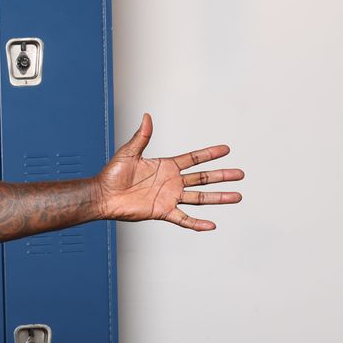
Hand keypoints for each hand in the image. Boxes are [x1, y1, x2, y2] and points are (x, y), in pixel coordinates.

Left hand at [97, 113, 243, 230]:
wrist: (102, 196)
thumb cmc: (112, 174)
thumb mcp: (129, 152)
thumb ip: (142, 136)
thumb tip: (147, 117)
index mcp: (166, 166)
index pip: (193, 159)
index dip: (209, 154)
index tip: (226, 149)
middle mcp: (171, 182)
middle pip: (203, 178)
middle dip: (222, 176)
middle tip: (240, 174)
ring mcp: (169, 197)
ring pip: (199, 197)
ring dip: (218, 197)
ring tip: (237, 196)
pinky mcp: (162, 211)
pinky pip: (183, 219)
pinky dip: (197, 223)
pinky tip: (211, 225)